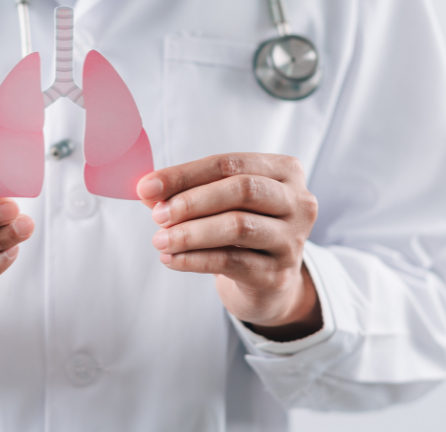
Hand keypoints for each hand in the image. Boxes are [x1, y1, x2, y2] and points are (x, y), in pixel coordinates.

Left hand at [137, 154, 321, 341]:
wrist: (267, 282)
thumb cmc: (241, 229)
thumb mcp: (218, 204)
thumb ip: (186, 192)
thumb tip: (147, 189)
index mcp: (284, 171)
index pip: (229, 164)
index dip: (185, 174)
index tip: (147, 186)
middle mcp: (298, 202)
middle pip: (242, 190)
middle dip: (192, 201)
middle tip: (158, 215)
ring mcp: (292, 240)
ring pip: (238, 226)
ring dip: (191, 233)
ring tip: (160, 240)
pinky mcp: (278, 275)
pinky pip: (231, 262)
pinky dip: (195, 259)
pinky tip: (171, 259)